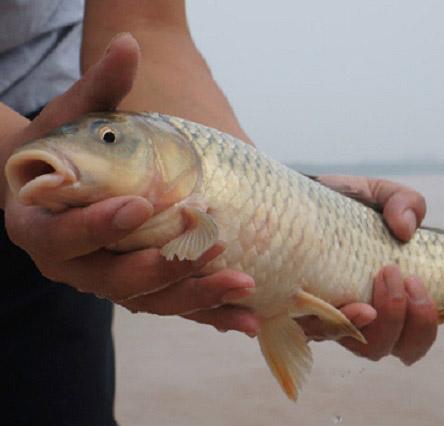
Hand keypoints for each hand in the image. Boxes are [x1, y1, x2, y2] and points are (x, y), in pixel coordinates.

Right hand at [2, 34, 257, 335]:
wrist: (58, 191)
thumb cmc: (63, 152)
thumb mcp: (72, 121)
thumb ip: (100, 89)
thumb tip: (130, 42)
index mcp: (43, 229)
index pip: (68, 235)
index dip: (100, 225)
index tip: (139, 206)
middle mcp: (74, 267)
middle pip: (116, 282)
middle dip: (164, 267)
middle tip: (211, 243)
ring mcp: (109, 283)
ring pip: (152, 301)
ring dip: (198, 296)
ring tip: (244, 286)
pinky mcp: (140, 290)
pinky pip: (174, 306)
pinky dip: (209, 314)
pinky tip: (248, 318)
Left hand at [301, 176, 443, 364]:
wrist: (281, 206)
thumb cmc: (337, 205)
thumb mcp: (378, 193)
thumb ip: (403, 202)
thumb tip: (406, 230)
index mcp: (408, 285)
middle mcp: (380, 311)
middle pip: (410, 345)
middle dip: (422, 320)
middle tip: (410, 277)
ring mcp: (345, 319)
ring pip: (374, 348)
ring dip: (387, 320)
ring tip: (382, 277)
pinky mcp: (308, 317)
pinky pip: (324, 336)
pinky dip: (339, 323)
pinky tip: (343, 301)